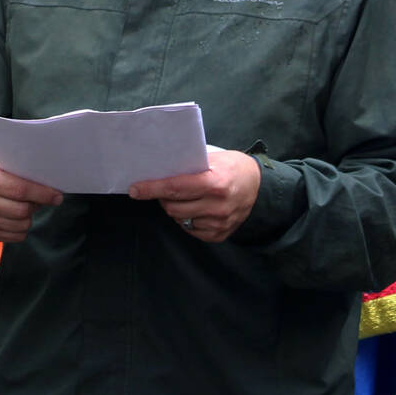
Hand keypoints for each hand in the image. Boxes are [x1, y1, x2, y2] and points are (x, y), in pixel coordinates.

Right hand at [0, 151, 61, 243]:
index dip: (42, 193)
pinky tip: (18, 215)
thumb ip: (22, 167)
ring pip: (21, 225)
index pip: (20, 190)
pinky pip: (16, 236)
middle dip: (38, 204)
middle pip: (22, 211)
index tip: (57, 196)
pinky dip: (23, 227)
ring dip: (30, 216)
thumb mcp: (3, 159)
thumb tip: (52, 178)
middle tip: (44, 198)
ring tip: (27, 203)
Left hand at [129, 148, 261, 242]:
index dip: (152, 189)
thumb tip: (159, 171)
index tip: (135, 189)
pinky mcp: (219, 235)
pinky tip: (197, 209)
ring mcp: (219, 223)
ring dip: (176, 209)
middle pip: (174, 207)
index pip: (176, 188)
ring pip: (180, 220)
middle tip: (166, 189)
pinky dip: (188, 219)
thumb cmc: (234, 168)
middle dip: (163, 198)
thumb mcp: (214, 160)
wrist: (260, 187)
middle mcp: (218, 206)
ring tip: (187, 198)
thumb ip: (190, 167)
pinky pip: (191, 230)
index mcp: (216, 183)